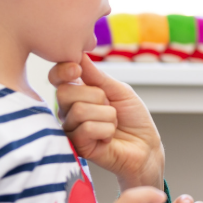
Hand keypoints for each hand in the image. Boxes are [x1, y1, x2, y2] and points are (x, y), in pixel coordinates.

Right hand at [51, 54, 164, 190]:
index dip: (63, 70)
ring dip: (106, 115)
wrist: (146, 146)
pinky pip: (86, 129)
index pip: (56, 77)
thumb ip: (98, 76)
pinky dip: (106, 130)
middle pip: (64, 92)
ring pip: (79, 110)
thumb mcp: (119, 90)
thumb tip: (79, 55)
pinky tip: (108, 137)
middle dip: (96, 95)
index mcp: (77, 93)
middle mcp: (69, 110)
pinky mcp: (77, 147)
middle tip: (109, 106)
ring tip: (113, 123)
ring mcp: (71, 129)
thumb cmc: (133, 117)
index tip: (78, 69)